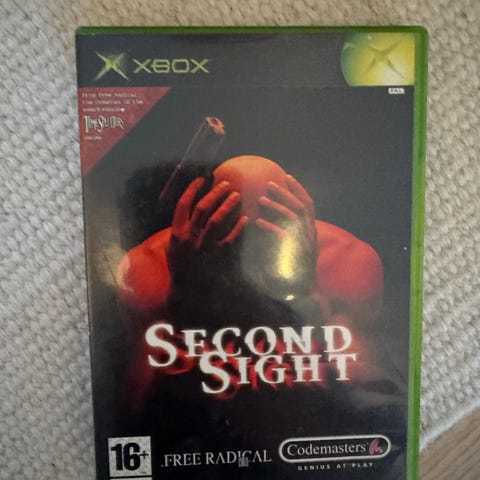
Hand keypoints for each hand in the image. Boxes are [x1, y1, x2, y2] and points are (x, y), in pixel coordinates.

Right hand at [167, 177, 247, 285]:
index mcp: (176, 234)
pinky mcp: (218, 257)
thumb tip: (183, 213)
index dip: (192, 189)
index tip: (202, 179)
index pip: (183, 205)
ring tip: (237, 195)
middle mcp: (189, 238)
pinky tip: (246, 219)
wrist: (189, 293)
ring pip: (217, 220)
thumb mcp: (172, 250)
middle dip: (215, 193)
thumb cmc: (180, 270)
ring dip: (228, 205)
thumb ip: (177, 232)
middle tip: (226, 184)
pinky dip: (239, 228)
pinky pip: (231, 238)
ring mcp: (204, 247)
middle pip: (202, 208)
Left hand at [255, 174, 317, 294]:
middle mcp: (310, 236)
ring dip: (279, 206)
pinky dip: (272, 227)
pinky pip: (285, 237)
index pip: (308, 205)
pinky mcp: (298, 256)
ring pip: (296, 218)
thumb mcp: (289, 250)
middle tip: (271, 182)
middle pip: (303, 207)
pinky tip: (259, 222)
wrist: (303, 296)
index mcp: (310, 232)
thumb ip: (283, 235)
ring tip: (262, 199)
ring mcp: (306, 246)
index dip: (298, 190)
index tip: (286, 177)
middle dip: (287, 192)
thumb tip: (266, 220)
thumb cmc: (293, 273)